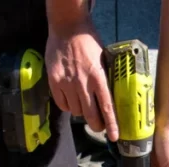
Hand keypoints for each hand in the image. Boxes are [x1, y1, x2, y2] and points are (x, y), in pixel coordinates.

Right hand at [44, 19, 118, 140]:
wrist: (67, 28)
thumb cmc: (89, 42)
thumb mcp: (104, 59)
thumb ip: (105, 79)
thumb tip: (111, 98)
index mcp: (99, 77)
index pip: (107, 107)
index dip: (111, 124)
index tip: (114, 136)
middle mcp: (83, 83)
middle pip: (91, 115)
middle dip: (97, 124)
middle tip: (99, 126)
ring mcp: (67, 83)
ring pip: (76, 111)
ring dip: (82, 112)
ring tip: (84, 104)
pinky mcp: (54, 82)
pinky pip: (62, 104)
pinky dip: (68, 106)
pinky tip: (71, 99)